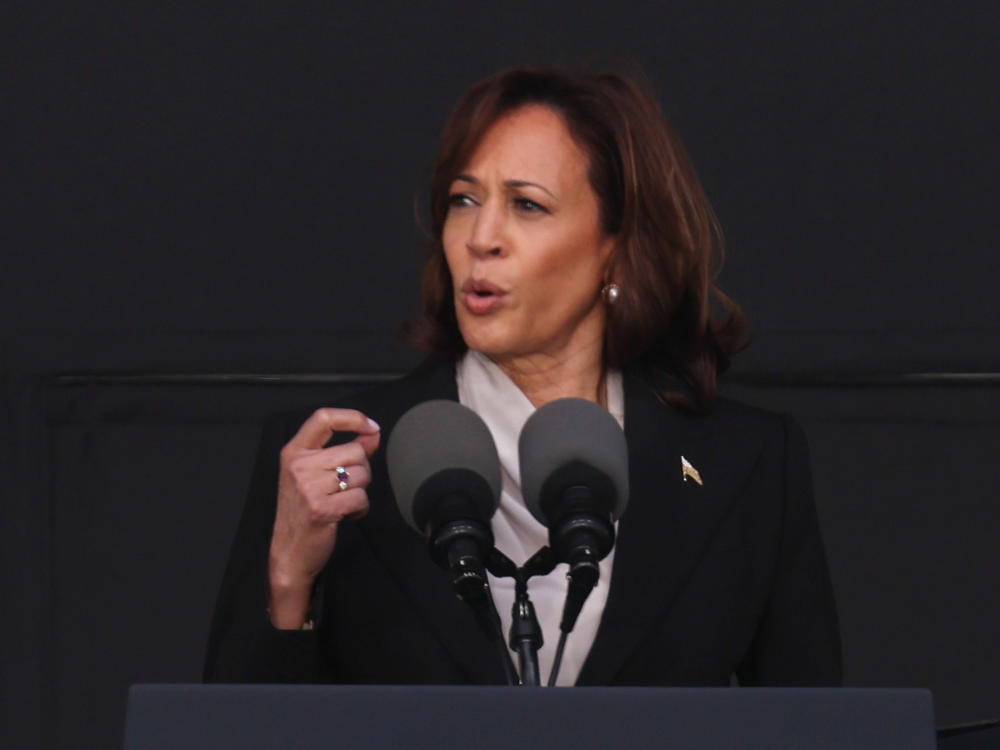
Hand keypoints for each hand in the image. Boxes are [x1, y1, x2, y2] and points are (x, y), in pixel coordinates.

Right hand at [267, 408, 380, 627]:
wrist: (289, 553)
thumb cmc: (304, 512)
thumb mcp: (315, 475)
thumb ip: (344, 451)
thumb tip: (372, 433)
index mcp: (294, 452)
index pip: (323, 418)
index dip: (353, 417)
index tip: (370, 427)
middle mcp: (298, 466)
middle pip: (355, 451)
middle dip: (362, 471)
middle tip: (346, 489)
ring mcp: (308, 487)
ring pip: (361, 474)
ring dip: (361, 492)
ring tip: (342, 503)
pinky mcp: (321, 509)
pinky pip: (360, 498)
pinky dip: (360, 509)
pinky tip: (345, 515)